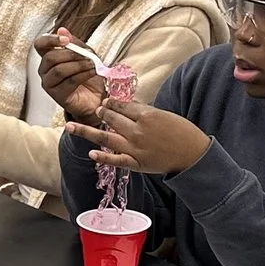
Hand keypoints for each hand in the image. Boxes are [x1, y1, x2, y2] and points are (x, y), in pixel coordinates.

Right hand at [32, 29, 106, 121]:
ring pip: (59, 70)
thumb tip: (62, 30)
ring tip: (91, 63)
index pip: (40, 45)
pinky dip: (83, 75)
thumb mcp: (84, 54)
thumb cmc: (89, 76)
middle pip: (50, 57)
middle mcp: (45, 71)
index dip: (50, 40)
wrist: (97, 97)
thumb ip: (74, 43)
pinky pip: (69, 82)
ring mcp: (50, 84)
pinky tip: (92, 71)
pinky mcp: (58, 96)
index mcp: (49, 58)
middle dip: (70, 54)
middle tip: (85, 54)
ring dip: (78, 65)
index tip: (65, 40)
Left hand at [65, 99, 209, 176]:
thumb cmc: (183, 132)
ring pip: (105, 137)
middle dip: (102, 112)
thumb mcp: (164, 115)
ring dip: (86, 131)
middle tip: (98, 110)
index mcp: (146, 116)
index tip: (107, 101)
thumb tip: (128, 105)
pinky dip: (102, 157)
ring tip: (71, 126)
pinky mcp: (136, 163)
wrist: (193, 155)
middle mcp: (137, 131)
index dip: (112, 103)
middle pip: (111, 119)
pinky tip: (91, 153)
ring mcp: (134, 148)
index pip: (122, 106)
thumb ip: (144, 111)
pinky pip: (115, 160)